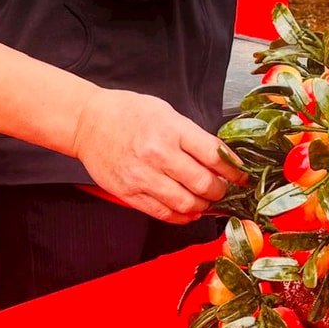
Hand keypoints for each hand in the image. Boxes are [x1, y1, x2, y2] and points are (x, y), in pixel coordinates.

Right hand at [70, 89, 243, 222]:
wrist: (87, 123)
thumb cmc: (127, 113)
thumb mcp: (165, 111)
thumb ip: (191, 135)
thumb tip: (219, 159)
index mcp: (170, 129)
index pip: (214, 155)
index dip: (234, 170)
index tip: (241, 176)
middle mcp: (158, 154)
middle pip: (204, 184)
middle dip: (221, 191)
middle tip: (224, 190)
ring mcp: (142, 176)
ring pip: (186, 204)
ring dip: (203, 206)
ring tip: (207, 201)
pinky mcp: (130, 193)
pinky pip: (164, 214)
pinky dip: (182, 216)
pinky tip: (189, 210)